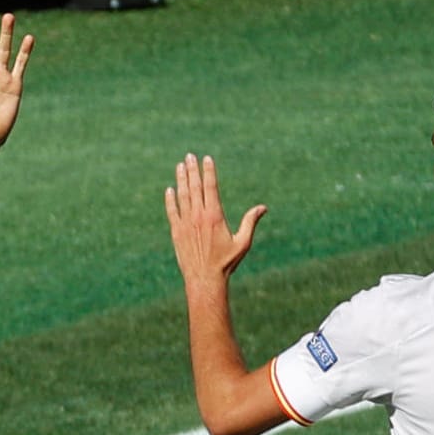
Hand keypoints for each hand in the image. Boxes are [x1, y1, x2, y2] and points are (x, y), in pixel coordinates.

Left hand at [166, 153, 266, 287]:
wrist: (204, 279)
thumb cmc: (226, 262)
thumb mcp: (242, 242)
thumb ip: (250, 222)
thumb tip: (263, 208)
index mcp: (215, 216)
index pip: (211, 187)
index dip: (208, 171)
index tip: (206, 158)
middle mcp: (198, 217)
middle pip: (195, 187)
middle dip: (192, 170)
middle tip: (189, 156)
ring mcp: (185, 223)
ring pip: (182, 196)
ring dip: (181, 180)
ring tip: (180, 166)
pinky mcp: (176, 232)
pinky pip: (172, 212)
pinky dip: (170, 200)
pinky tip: (170, 190)